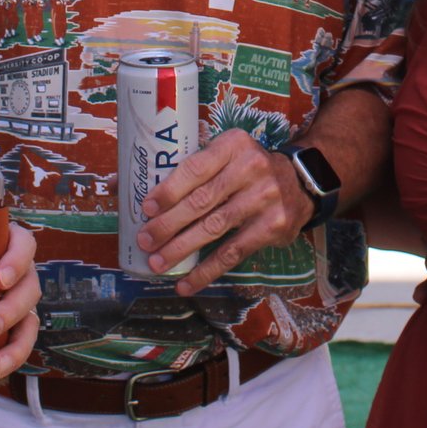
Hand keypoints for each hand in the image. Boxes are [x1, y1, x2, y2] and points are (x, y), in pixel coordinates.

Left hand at [0, 223, 40, 391]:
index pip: (24, 246)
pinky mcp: (9, 335)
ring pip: (28, 327)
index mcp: (7, 247)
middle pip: (29, 291)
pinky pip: (9, 354)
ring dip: (13, 350)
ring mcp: (18, 307)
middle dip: (10, 313)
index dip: (17, 262)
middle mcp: (20, 277)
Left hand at [137, 132, 310, 297]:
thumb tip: (125, 186)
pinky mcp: (272, 226)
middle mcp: (251, 168)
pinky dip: (206, 270)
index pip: (195, 168)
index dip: (169, 190)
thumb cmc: (247, 169)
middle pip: (201, 200)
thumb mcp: (226, 154)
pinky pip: (232, 252)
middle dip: (168, 224)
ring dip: (181, 248)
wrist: (301, 181)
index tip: (146, 208)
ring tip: (157, 262)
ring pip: (214, 227)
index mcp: (233, 145)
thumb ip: (189, 167)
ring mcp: (264, 198)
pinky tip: (186, 282)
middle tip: (145, 240)